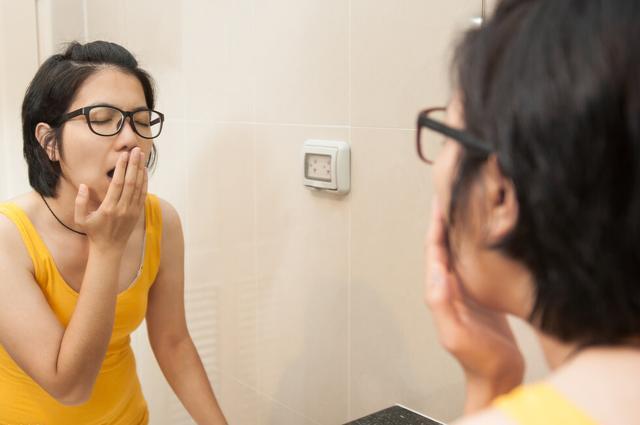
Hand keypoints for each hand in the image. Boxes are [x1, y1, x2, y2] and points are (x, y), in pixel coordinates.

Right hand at [74, 147, 147, 252]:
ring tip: (141, 156)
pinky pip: (143, 194)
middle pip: (131, 182)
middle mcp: (123, 208)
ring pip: (139, 187)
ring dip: (140, 170)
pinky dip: (145, 182)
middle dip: (134, 165)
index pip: (117, 184)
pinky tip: (144, 171)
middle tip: (136, 150)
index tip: (123, 156)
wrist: (109, 248)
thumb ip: (79, 202)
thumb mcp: (80, 219)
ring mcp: (132, 210)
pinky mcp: (137, 212)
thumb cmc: (93, 232)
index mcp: (109, 208)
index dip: (121, 168)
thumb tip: (83, 186)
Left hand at [424, 200, 523, 411]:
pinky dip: (477, 243)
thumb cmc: (479, 360)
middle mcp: (450, 286)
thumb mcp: (456, 334)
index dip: (436, 226)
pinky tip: (485, 232)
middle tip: (450, 193)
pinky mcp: (482, 292)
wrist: (499, 376)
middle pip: (444, 245)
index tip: (440, 202)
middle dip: (445, 220)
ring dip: (459, 228)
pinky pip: (475, 260)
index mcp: (441, 292)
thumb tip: (436, 271)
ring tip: (466, 204)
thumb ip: (442, 304)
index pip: (434, 251)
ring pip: (459, 250)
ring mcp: (466, 288)